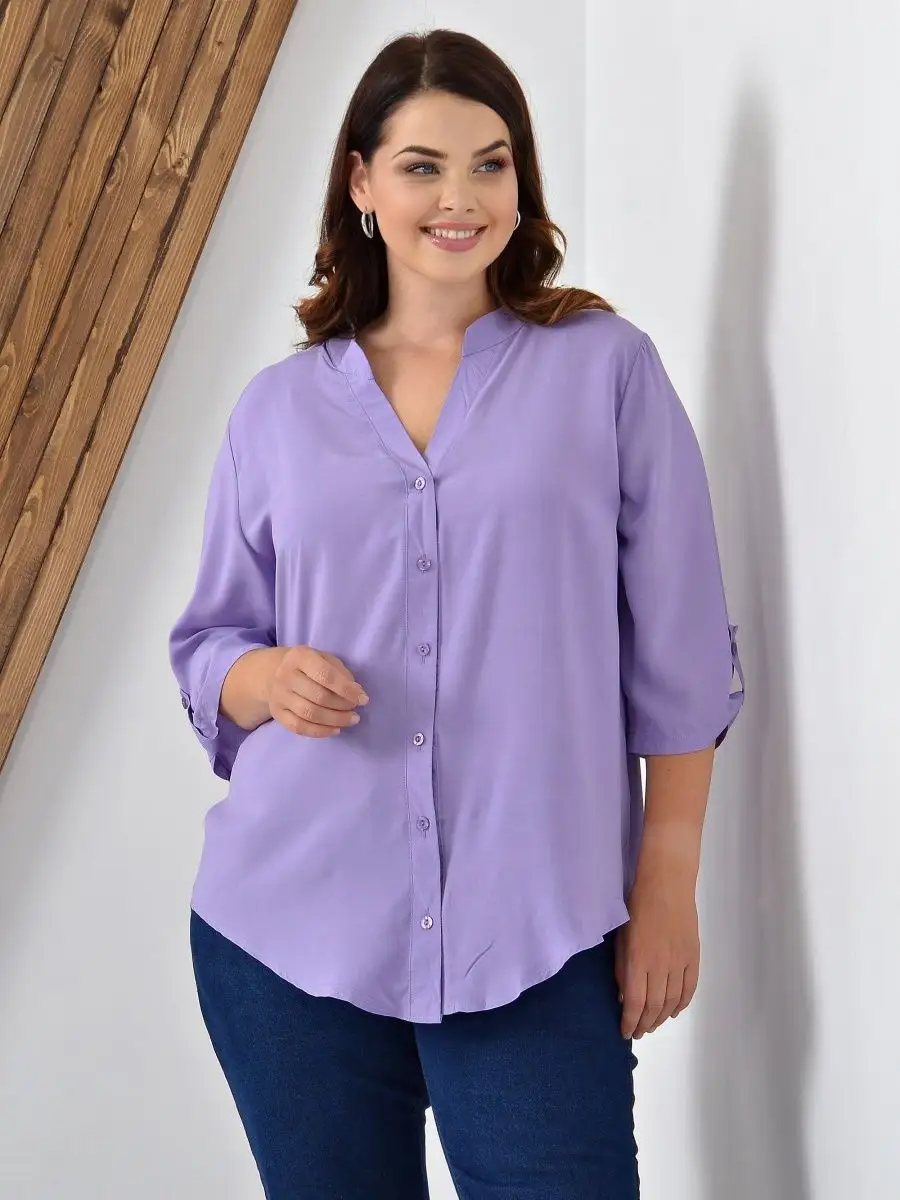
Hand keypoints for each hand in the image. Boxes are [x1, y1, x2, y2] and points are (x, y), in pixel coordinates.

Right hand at [267, 646, 367, 736]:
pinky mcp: (276, 713)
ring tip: (350, 720)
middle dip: (342, 706)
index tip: (363, 699)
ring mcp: (279, 696)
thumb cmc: (306, 665)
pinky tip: (335, 730)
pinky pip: (298, 727)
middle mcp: (286, 675)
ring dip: (335, 720)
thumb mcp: (323, 658)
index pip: (326, 675)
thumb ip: (340, 672)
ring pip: (309, 714)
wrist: (271, 671)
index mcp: (300, 657)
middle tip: (356, 710)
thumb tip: (356, 692)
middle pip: (319, 696)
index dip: (347, 690)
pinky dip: (319, 732)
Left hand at [614, 866, 699, 1039]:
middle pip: (654, 1006)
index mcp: (638, 961)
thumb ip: (622, 969)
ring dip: (662, 1017)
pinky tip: (674, 1011)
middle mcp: (660, 967)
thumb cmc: (636, 907)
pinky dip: (682, 1004)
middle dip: (645, 1024)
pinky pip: (689, 988)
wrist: (666, 885)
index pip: (634, 1003)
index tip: (625, 1032)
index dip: (630, 1022)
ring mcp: (679, 963)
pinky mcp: (694, 957)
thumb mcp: (621, 938)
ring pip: (672, 1001)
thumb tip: (624, 997)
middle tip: (638, 1032)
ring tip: (653, 1024)